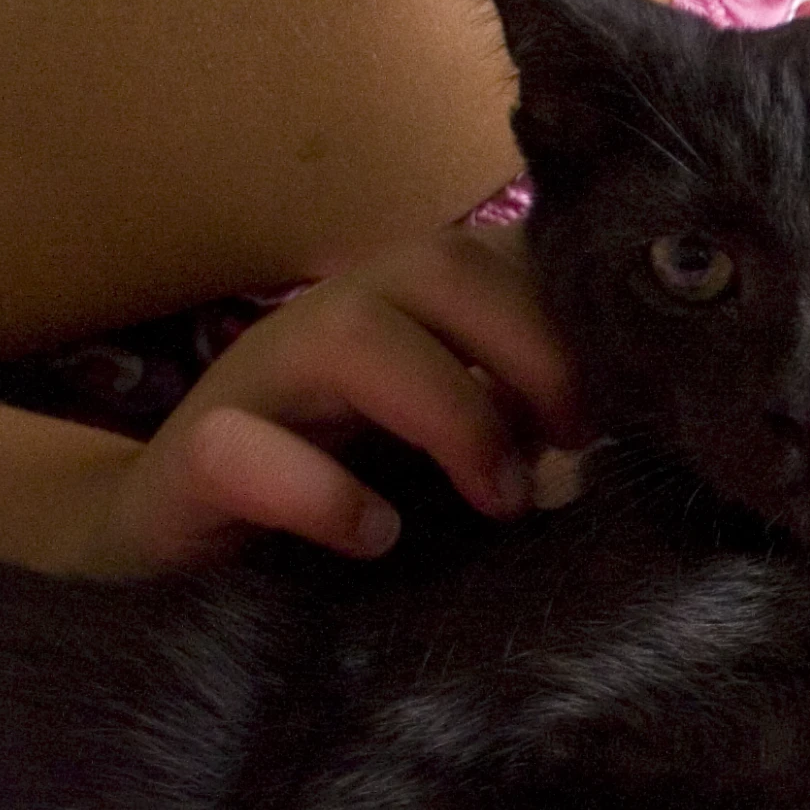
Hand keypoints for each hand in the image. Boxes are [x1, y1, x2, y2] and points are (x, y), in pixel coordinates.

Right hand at [89, 223, 585, 573]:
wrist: (176, 557)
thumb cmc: (346, 497)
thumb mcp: (455, 454)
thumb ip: (526, 422)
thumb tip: (633, 427)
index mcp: (404, 312)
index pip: (501, 253)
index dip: (575, 313)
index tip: (629, 403)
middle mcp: (330, 323)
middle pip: (435, 262)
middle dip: (530, 348)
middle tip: (577, 444)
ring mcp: (253, 385)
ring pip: (344, 330)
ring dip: (449, 412)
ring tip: (502, 499)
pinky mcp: (189, 467)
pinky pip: (237, 448)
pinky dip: (321, 495)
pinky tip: (376, 537)